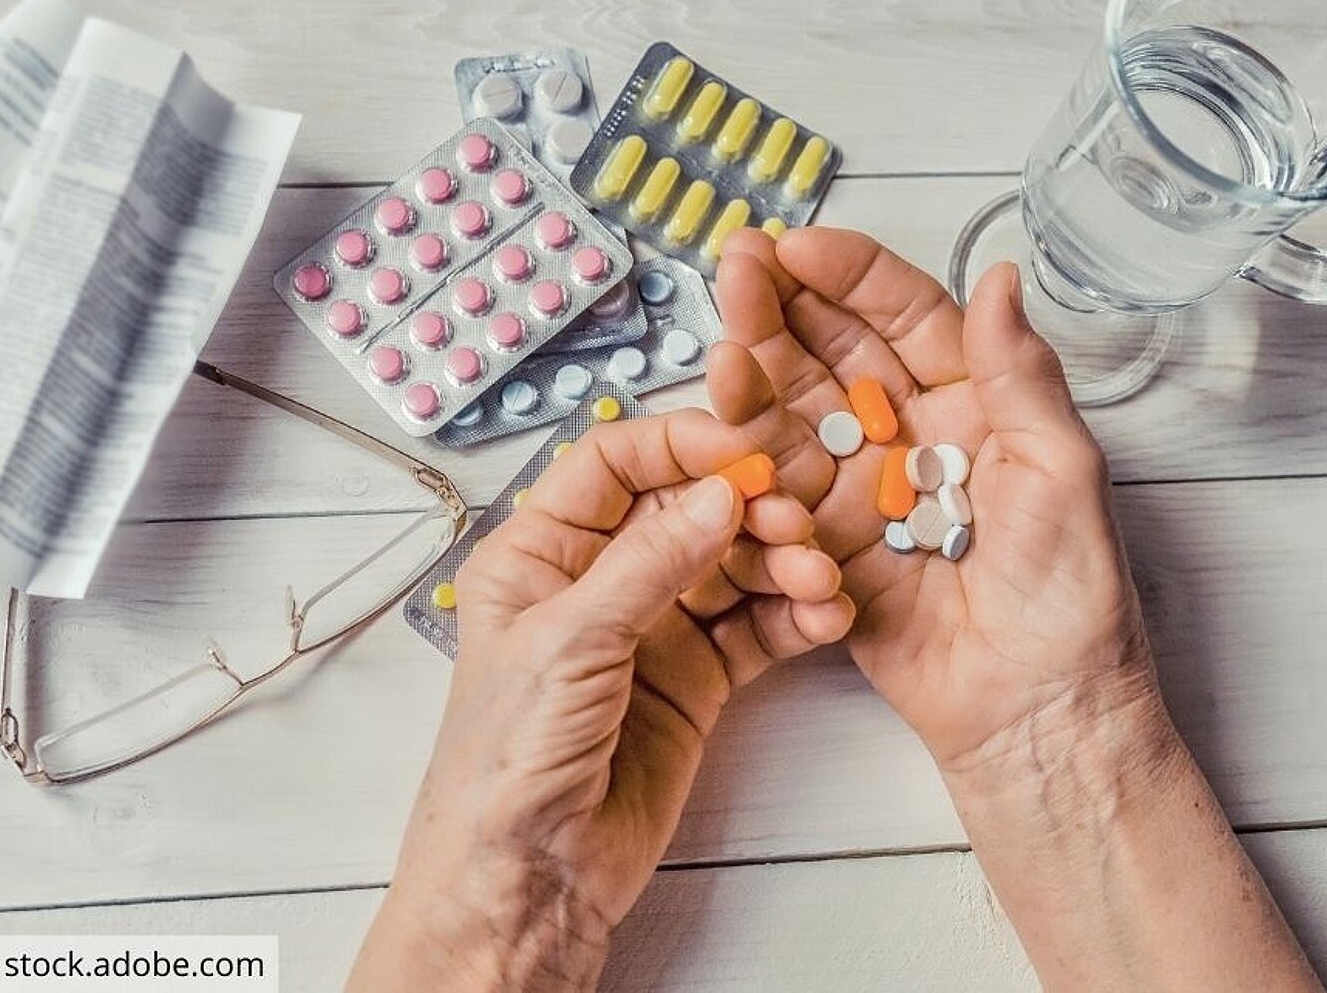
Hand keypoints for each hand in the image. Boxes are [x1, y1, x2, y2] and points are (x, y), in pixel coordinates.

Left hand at [349, 410, 849, 991]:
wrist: (527, 880)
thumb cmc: (503, 765)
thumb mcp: (567, 644)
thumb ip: (649, 564)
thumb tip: (717, 494)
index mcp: (539, 552)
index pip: (615, 464)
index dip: (680, 446)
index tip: (743, 452)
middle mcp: (597, 581)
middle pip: (687, 511)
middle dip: (747, 509)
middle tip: (792, 522)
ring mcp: (651, 630)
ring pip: (731, 567)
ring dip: (782, 564)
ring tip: (816, 580)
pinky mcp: (695, 681)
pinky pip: (754, 629)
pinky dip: (793, 618)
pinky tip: (823, 617)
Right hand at [709, 227, 1166, 775]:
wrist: (1037, 713)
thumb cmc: (1070, 596)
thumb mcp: (1064, 471)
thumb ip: (1021, 375)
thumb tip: (1001, 275)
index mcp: (977, 403)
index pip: (906, 317)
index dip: (850, 277)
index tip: (796, 246)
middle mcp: (913, 437)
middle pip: (834, 354)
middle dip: (781, 308)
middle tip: (732, 267)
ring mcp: (864, 493)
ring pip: (793, 417)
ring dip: (751, 377)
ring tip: (718, 343)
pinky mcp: (828, 552)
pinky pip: (776, 498)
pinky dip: (748, 469)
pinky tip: (720, 433)